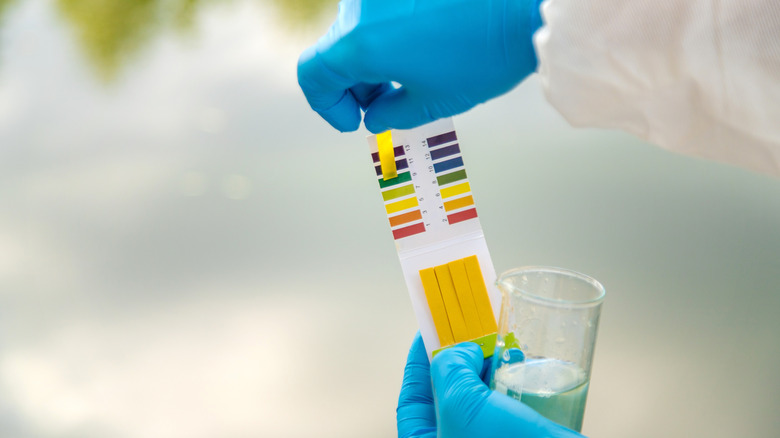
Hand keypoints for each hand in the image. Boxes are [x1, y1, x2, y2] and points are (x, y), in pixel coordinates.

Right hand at [297, 0, 542, 132]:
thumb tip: (376, 116)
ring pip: (357, 31)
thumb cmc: (483, 51)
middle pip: (335, 51)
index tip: (353, 121)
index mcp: (359, 41)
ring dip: (370, 62)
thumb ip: (392, 113)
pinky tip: (420, 52)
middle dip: (353, 87)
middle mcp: (361, 7)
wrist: (526, 3)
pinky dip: (387, 38)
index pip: (313, 75)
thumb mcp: (433, 100)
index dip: (327, 106)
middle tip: (382, 109)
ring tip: (408, 81)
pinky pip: (379, 13)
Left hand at [397, 333, 583, 437]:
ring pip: (485, 396)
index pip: (413, 397)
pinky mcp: (520, 435)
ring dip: (493, 366)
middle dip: (462, 359)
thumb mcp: (463, 404)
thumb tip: (461, 351)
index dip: (419, 359)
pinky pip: (514, 404)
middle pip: (450, 392)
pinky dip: (518, 380)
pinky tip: (526, 363)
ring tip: (503, 344)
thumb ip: (450, 369)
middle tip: (470, 330)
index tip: (429, 327)